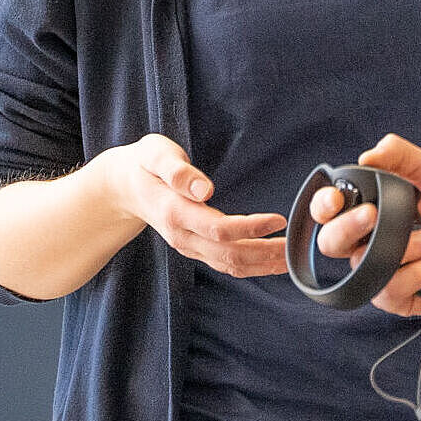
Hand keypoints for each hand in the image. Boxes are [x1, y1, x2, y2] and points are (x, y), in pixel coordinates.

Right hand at [99, 134, 286, 278]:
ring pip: (229, 265)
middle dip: (265, 253)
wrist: (123, 187)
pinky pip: (225, 264)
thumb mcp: (154, 154)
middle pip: (229, 255)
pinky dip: (252, 266)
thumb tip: (204, 189)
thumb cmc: (143, 164)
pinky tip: (272, 261)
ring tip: (292, 259)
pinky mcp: (195, 248)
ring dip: (262, 265)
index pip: (219, 229)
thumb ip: (178, 171)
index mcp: (175, 213)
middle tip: (297, 246)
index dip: (251, 227)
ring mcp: (188, 246)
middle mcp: (182, 236)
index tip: (278, 219)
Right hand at [311, 135, 420, 315]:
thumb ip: (401, 155)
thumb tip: (368, 155)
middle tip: (375, 215)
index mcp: (366, 208)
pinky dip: (419, 272)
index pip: (327, 209)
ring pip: (365, 264)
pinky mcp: (392, 297)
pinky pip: (388, 289)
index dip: (322, 205)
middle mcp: (364, 241)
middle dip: (348, 228)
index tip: (336, 199)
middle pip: (329, 242)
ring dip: (406, 248)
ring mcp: (376, 271)